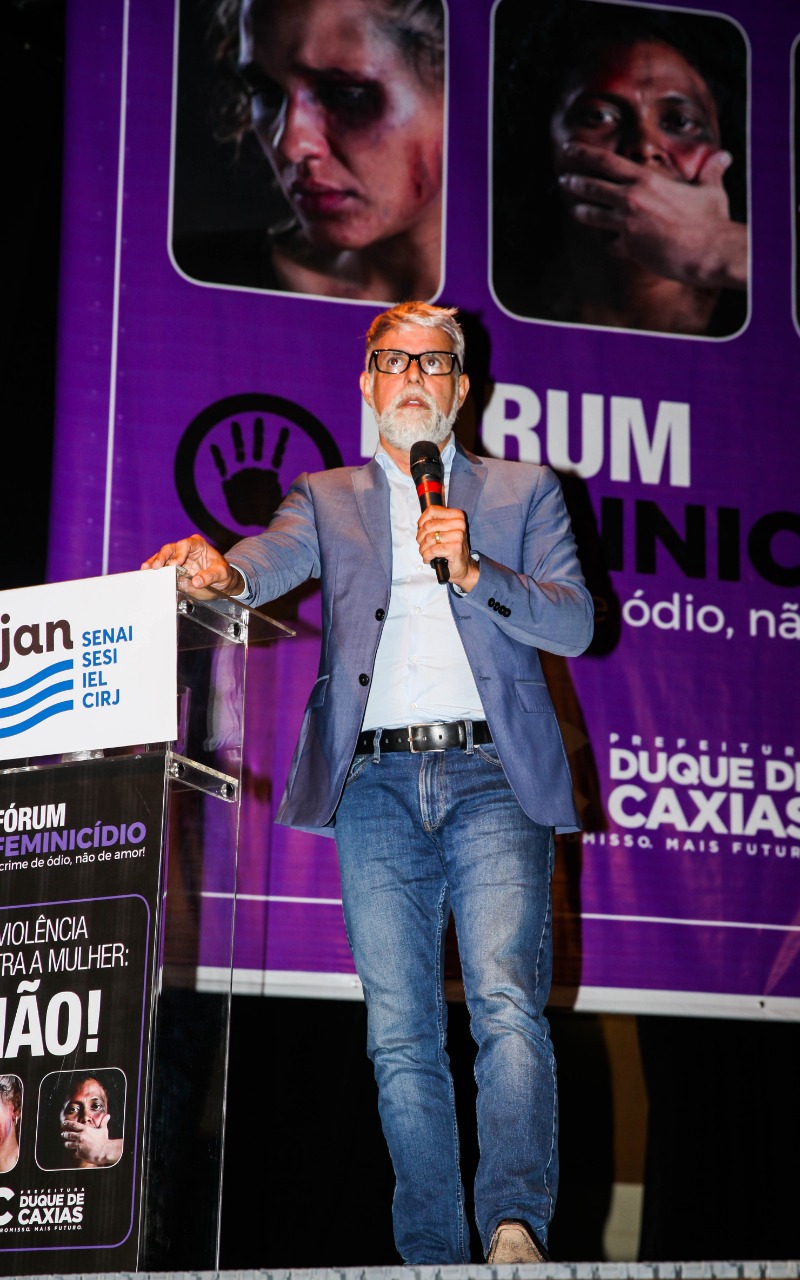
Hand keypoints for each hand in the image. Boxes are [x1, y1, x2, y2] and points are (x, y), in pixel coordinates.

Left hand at [61, 1116, 121, 1167]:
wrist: (104, 1151)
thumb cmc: (104, 1140)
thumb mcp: (103, 1129)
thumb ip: (104, 1122)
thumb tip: (108, 1116)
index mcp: (85, 1130)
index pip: (74, 1125)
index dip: (68, 1123)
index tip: (64, 1123)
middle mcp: (80, 1137)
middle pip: (69, 1134)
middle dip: (65, 1134)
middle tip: (63, 1134)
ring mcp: (78, 1145)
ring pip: (69, 1144)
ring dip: (67, 1144)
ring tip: (66, 1144)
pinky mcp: (79, 1153)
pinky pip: (74, 1153)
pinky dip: (74, 1153)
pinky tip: (74, 1154)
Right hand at [141, 535, 242, 597]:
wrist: (221, 582)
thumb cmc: (222, 573)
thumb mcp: (221, 574)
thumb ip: (210, 576)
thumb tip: (196, 581)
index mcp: (197, 545)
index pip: (186, 545)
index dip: (179, 553)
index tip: (175, 564)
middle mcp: (185, 549)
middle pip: (170, 549)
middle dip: (162, 557)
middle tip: (156, 566)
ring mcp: (177, 558)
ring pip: (162, 557)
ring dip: (154, 563)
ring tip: (146, 569)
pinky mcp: (172, 569)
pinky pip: (161, 568)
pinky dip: (154, 570)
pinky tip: (146, 573)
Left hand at [416, 507, 478, 591]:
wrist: (462, 566)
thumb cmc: (451, 548)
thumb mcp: (444, 531)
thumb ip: (434, 523)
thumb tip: (420, 523)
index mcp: (457, 515)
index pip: (432, 510)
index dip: (422, 521)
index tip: (421, 529)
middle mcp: (459, 524)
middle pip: (428, 525)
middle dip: (420, 537)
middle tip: (422, 544)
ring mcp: (458, 536)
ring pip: (429, 539)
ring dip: (423, 549)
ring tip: (425, 553)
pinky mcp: (455, 548)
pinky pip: (432, 550)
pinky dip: (427, 556)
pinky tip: (429, 558)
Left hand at [558, 143, 746, 290]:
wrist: (709, 250)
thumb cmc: (711, 220)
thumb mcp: (711, 190)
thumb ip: (711, 172)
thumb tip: (724, 158)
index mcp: (647, 180)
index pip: (607, 162)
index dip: (584, 155)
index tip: (569, 150)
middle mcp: (632, 200)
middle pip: (593, 187)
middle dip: (575, 183)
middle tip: (564, 180)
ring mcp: (627, 225)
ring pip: (594, 216)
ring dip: (583, 213)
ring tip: (575, 210)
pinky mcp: (629, 248)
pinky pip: (612, 246)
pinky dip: (612, 246)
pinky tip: (612, 247)